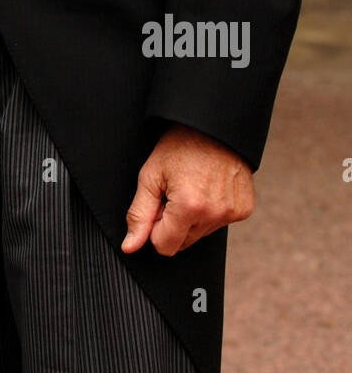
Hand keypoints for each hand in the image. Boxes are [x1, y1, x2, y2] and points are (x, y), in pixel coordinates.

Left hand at [121, 124, 254, 255]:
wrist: (213, 125)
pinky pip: (219, 223)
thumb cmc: (180, 145)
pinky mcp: (243, 209)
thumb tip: (129, 246)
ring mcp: (232, 213)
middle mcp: (214, 214)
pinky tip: (207, 188)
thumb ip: (139, 215)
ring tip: (191, 187)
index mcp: (189, 207)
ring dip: (192, 217)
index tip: (158, 204)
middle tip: (174, 192)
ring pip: (200, 234)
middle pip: (183, 242)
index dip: (155, 227)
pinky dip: (210, 211)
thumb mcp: (150, 176)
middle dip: (173, 223)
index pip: (164, 246)